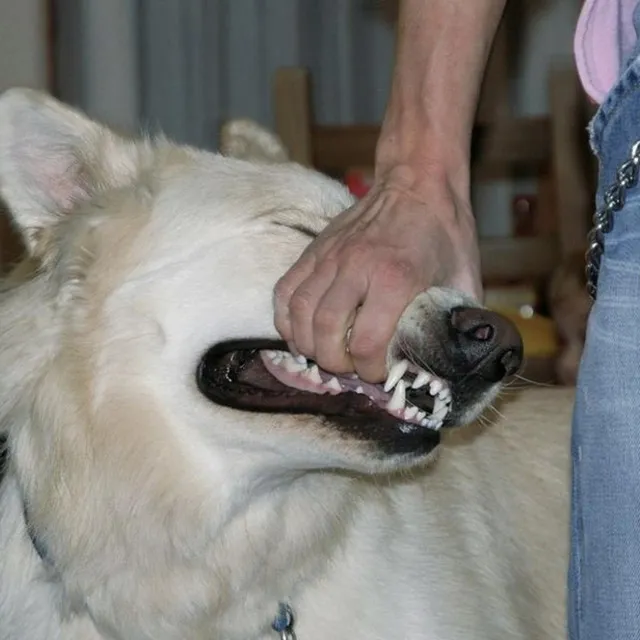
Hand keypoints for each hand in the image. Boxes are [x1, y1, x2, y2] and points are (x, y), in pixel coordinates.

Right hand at [273, 168, 481, 382]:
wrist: (417, 182)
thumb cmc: (444, 233)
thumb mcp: (465, 280)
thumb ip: (457, 322)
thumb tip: (454, 358)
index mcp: (396, 278)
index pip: (365, 342)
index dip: (370, 370)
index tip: (379, 372)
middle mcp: (355, 268)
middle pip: (325, 333)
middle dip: (334, 363)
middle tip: (349, 368)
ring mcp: (329, 257)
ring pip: (299, 314)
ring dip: (307, 345)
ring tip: (323, 354)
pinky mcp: (314, 250)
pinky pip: (285, 291)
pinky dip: (286, 319)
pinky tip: (300, 332)